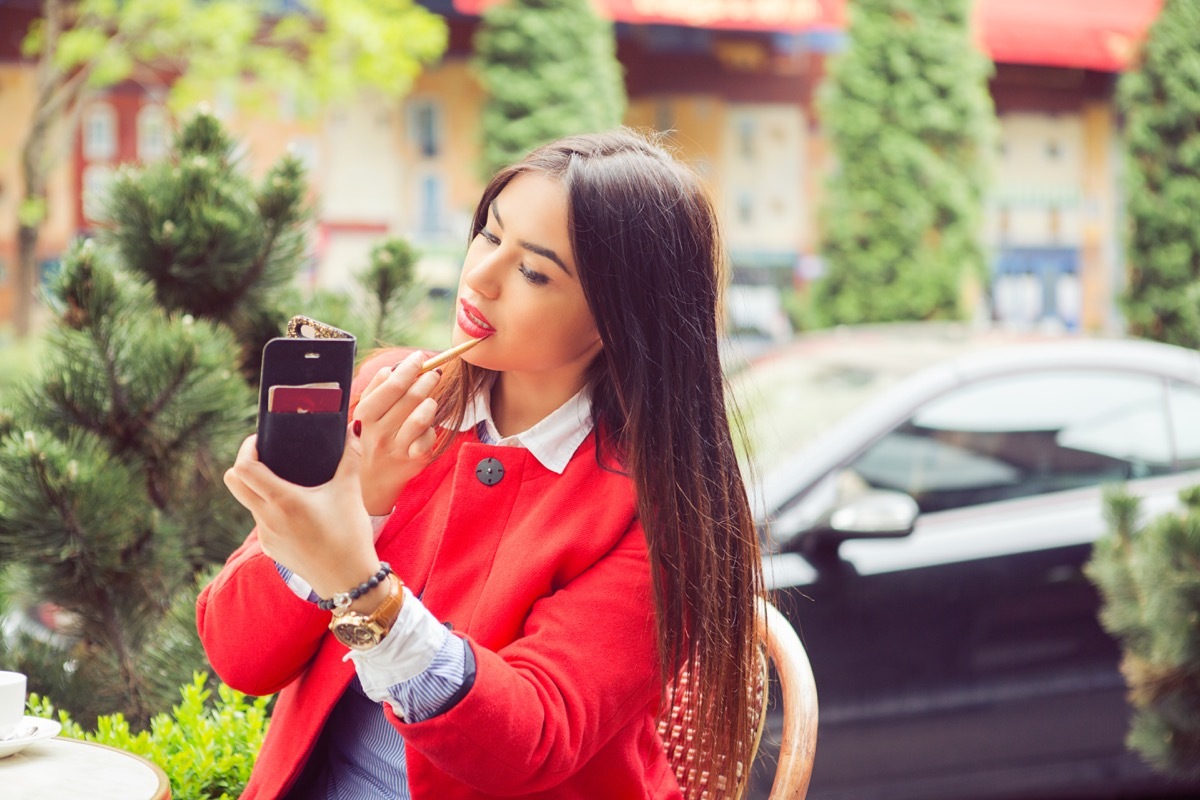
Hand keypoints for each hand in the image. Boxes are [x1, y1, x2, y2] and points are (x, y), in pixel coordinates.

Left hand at [223, 426, 378, 599]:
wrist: (349, 581)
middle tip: (266, 456)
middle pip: (233, 482)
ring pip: (248, 502)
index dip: (246, 449)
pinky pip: (260, 521)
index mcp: (283, 501)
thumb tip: (354, 427)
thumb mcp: (350, 492)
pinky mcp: (270, 548)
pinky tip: (294, 510)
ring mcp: (266, 536)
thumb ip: (351, 456)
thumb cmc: (350, 535)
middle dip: (244, 464)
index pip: (244, 468)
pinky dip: (270, 509)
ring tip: (286, 481)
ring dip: (258, 488)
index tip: (261, 440)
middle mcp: (268, 518)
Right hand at [352, 351, 441, 513]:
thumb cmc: (375, 436)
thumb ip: (378, 388)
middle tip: (434, 372)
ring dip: (430, 402)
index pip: (391, 385)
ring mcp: (397, 447)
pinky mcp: (413, 459)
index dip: (409, 368)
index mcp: (366, 414)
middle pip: (410, 398)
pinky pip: (429, 437)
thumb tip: (393, 368)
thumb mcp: (368, 412)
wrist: (375, 477)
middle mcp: (380, 431)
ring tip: (430, 399)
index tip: (420, 357)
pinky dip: (432, 427)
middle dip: (426, 380)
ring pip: (421, 417)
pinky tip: (428, 425)